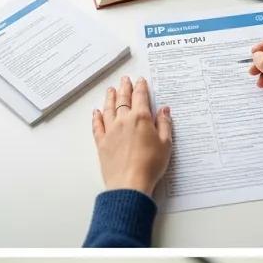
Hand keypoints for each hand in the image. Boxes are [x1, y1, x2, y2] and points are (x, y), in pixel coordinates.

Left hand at [91, 76, 171, 196]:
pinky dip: (97, 117)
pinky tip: (96, 112)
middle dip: (125, 88)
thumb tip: (164, 109)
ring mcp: (110, 130)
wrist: (130, 182)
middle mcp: (123, 120)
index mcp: (141, 118)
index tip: (141, 81)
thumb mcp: (166, 144)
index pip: (140, 97)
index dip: (141, 87)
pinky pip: (97, 125)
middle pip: (123, 99)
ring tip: (111, 90)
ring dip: (110, 98)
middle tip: (125, 80)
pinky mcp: (102, 142)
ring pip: (108, 109)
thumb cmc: (151, 164)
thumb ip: (165, 124)